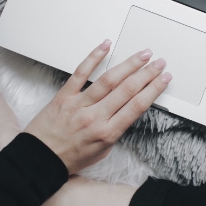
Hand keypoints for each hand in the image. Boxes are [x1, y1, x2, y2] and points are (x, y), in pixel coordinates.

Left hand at [24, 40, 171, 173]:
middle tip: (158, 62)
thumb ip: (116, 130)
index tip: (164, 79)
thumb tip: (129, 110)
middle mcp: (95, 117)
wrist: (40, 159)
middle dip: (147, 73)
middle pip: (127, 90)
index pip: (137, 106)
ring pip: (109, 79)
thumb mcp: (102, 151)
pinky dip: (94, 57)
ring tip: (142, 55)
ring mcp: (79, 104)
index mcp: (107, 133)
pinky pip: (80, 72)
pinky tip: (105, 46)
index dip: (154, 89)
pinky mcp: (64, 96)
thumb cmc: (70, 157)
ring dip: (128, 64)